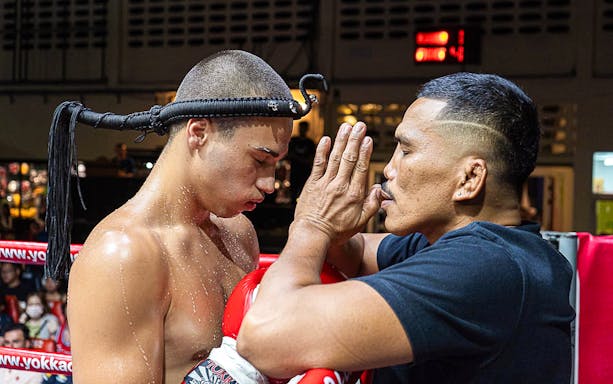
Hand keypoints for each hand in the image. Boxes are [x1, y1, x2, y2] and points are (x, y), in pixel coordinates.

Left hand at [293, 122, 380, 244]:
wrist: (312, 235)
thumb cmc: (337, 231)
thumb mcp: (360, 222)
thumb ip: (372, 205)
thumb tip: (379, 189)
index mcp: (354, 194)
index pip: (361, 168)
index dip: (365, 152)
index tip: (368, 139)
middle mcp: (340, 186)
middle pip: (349, 158)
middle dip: (355, 140)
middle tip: (359, 125)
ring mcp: (325, 183)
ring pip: (335, 158)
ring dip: (341, 141)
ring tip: (346, 127)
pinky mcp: (312, 184)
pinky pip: (318, 164)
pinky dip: (322, 151)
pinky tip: (327, 139)